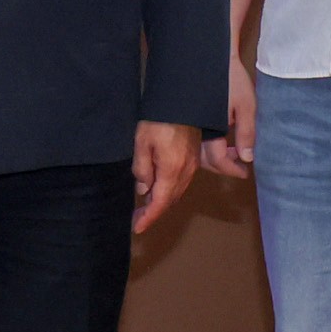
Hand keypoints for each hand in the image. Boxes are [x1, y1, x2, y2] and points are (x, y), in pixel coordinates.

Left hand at [131, 118, 201, 234]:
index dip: (148, 217)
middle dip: (153, 212)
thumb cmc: (159, 121)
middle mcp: (185, 172)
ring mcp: (192, 166)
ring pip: (176, 192)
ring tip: (144, 209)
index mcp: (172, 171)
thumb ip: (142, 169)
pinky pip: (180, 182)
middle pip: (169, 200)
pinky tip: (158, 190)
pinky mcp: (193, 159)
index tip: (137, 228)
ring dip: (161, 202)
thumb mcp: (142, 144)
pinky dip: (168, 192)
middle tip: (137, 220)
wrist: (184, 103)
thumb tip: (144, 190)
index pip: (159, 202)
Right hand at [203, 52, 258, 182]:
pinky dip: (208, 147)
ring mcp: (191, 125)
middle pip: (204, 160)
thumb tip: (247, 158)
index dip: (231, 169)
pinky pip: (195, 140)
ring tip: (233, 154)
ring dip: (215, 158)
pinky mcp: (189, 118)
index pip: (217, 160)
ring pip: (197, 152)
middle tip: (240, 166)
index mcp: (210, 129)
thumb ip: (247, 133)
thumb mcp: (247, 106)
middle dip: (222, 166)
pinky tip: (221, 142)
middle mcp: (196, 131)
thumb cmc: (232, 80)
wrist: (213, 57)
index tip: (244, 172)